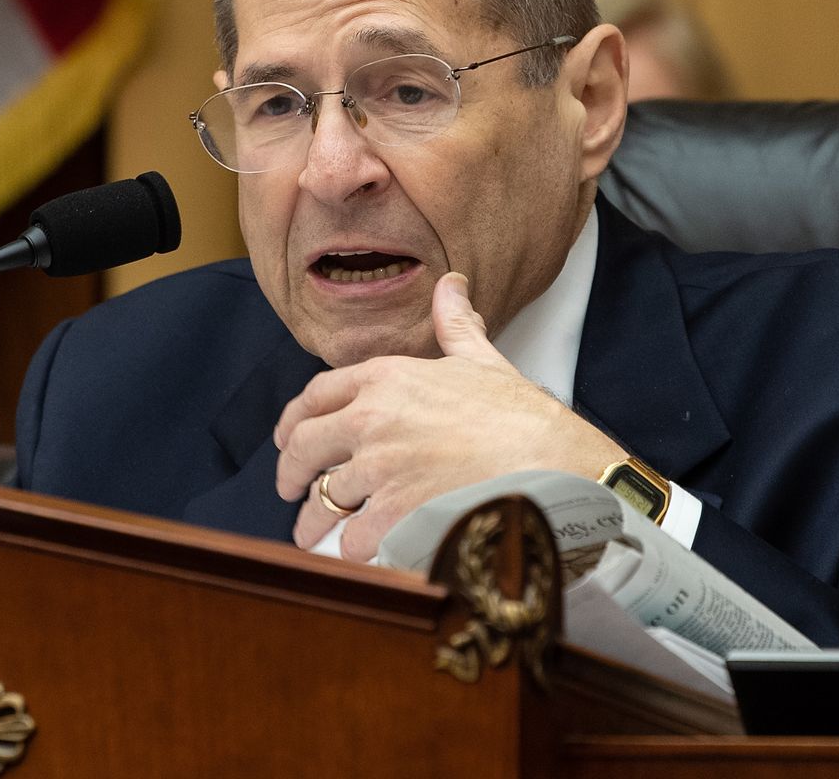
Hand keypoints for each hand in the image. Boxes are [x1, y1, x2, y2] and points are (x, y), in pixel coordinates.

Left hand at [274, 272, 624, 559]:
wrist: (550, 461)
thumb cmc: (520, 414)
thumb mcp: (482, 359)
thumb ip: (455, 324)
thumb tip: (452, 285)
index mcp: (385, 377)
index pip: (315, 395)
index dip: (293, 420)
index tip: (288, 437)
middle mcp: (372, 419)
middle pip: (303, 447)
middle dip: (289, 473)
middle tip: (291, 491)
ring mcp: (381, 467)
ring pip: (324, 501)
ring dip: (314, 522)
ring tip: (313, 536)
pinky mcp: (395, 511)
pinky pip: (354, 539)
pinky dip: (352, 550)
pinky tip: (357, 553)